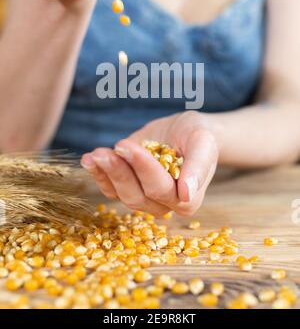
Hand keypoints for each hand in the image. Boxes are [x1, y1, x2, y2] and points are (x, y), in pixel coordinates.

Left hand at [81, 112, 218, 215]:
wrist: (184, 132)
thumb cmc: (198, 137)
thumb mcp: (203, 144)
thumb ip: (198, 167)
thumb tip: (187, 193)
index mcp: (187, 199)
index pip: (161, 188)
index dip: (143, 169)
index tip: (129, 147)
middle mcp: (164, 205)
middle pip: (137, 195)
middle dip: (120, 171)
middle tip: (110, 148)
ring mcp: (143, 199)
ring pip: (120, 194)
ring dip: (106, 173)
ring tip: (95, 154)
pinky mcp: (127, 189)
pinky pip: (109, 188)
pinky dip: (97, 174)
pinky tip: (88, 159)